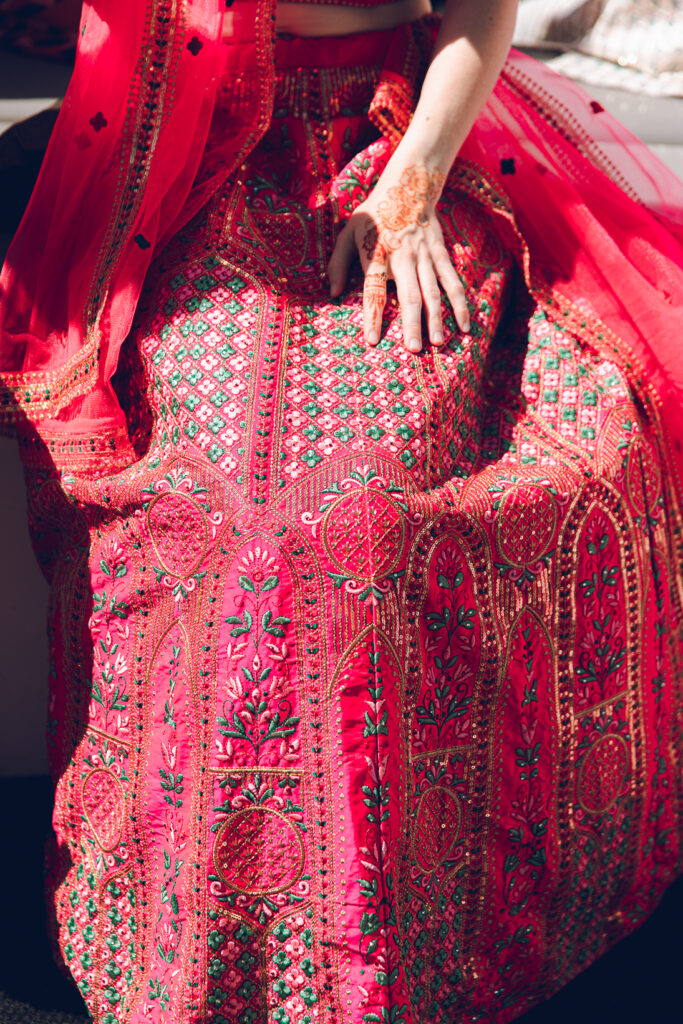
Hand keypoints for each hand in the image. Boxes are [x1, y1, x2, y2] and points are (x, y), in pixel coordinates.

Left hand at [327, 163, 469, 352]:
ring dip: (437, 318)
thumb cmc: (374, 214)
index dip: (373, 316)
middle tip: (414, 349)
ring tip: (439, 342)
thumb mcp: (348, 232)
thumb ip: (337, 263)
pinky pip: (452, 282)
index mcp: (377, 254)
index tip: (373, 340)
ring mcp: (424, 256)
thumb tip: (331, 293)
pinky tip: (465, 325)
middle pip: (409, 295)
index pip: (374, 290)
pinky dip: (460, 303)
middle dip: (412, 324)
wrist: (408, 185)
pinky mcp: (440, 255)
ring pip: (433, 291)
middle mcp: (402, 257)